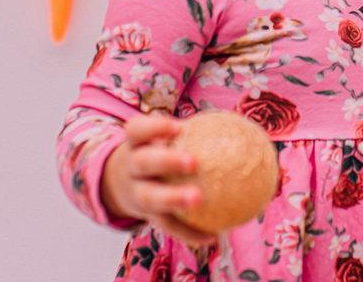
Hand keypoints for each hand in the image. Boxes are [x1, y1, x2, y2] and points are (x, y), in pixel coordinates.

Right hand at [101, 113, 216, 245]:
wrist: (119, 183)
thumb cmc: (155, 152)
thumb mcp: (159, 139)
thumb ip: (191, 134)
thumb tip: (242, 129)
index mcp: (136, 144)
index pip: (138, 130)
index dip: (155, 127)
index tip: (180, 127)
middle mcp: (131, 167)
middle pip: (143, 162)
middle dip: (166, 161)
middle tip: (192, 162)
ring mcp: (135, 193)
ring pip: (150, 197)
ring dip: (174, 198)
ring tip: (198, 199)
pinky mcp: (146, 216)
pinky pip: (167, 224)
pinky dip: (188, 232)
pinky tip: (212, 236)